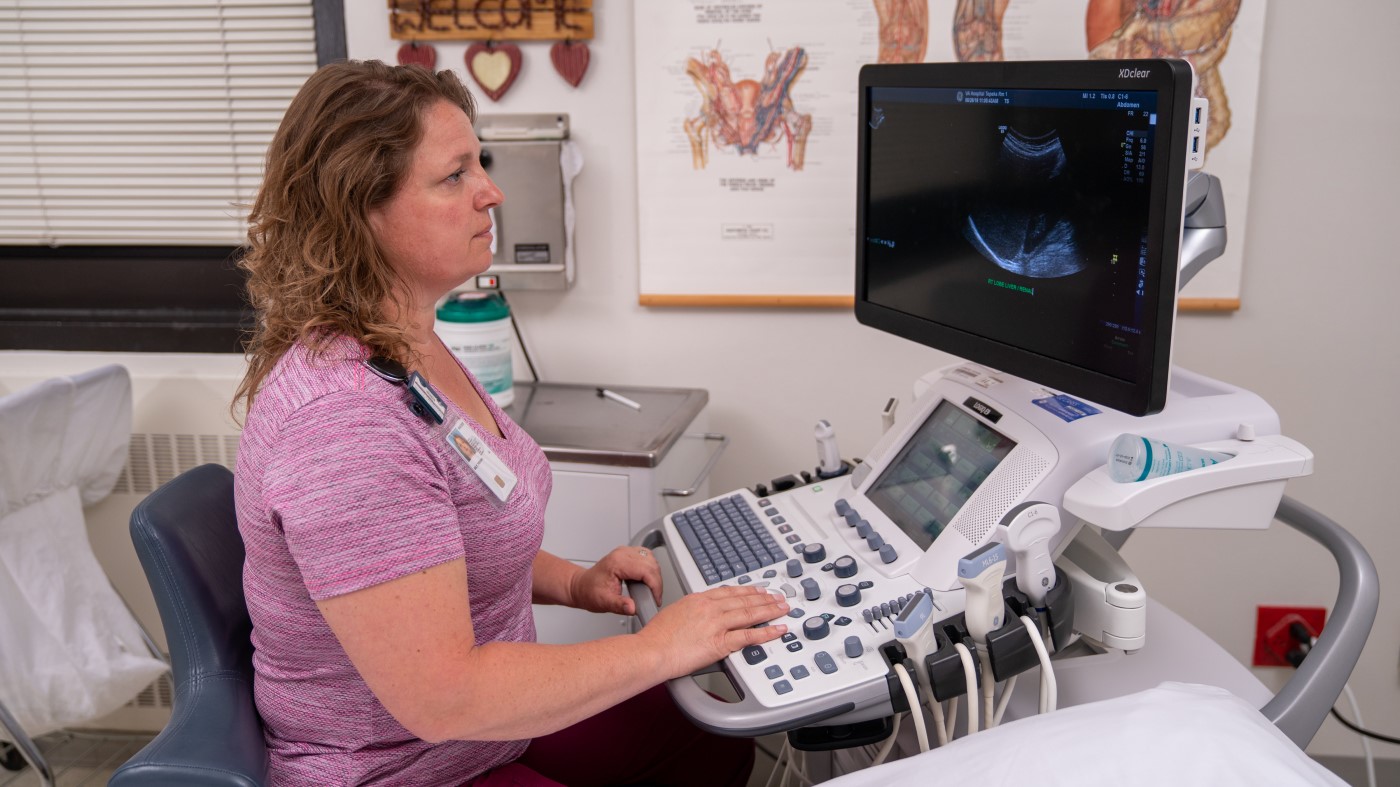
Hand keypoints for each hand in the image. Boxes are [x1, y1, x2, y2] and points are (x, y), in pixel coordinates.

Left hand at [568, 546, 662, 614]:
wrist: (581, 586)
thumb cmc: (589, 592)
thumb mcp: (604, 602)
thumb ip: (619, 605)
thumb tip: (633, 608)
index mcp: (617, 563)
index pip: (646, 570)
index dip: (655, 586)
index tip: (655, 599)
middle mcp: (622, 554)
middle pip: (651, 564)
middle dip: (656, 583)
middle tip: (653, 598)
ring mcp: (625, 552)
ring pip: (651, 559)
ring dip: (655, 575)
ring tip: (651, 591)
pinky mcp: (628, 554)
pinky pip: (647, 557)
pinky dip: (651, 569)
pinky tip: (647, 581)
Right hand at [637, 585, 789, 678]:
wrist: (651, 651)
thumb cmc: (656, 638)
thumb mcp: (673, 614)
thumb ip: (690, 612)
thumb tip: (696, 617)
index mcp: (698, 599)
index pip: (729, 591)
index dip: (747, 591)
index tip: (758, 590)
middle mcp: (710, 608)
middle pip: (744, 599)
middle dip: (764, 598)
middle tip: (778, 597)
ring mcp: (717, 623)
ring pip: (751, 613)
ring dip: (770, 610)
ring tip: (783, 609)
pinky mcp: (721, 642)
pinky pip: (750, 635)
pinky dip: (768, 632)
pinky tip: (778, 629)